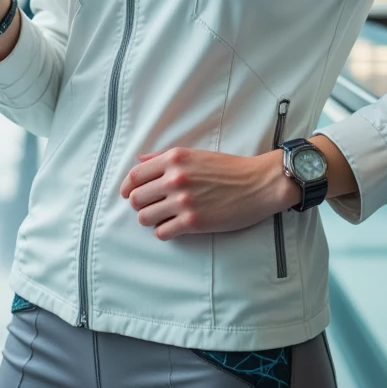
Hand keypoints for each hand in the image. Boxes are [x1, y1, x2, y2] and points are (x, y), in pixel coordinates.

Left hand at [120, 147, 296, 240]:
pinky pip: (162, 232)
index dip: (128, 188)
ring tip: (163, 218)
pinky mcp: (193, 222)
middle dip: (140, 205)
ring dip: (150, 220)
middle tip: (151, 207)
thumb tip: (140, 161)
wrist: (259, 183)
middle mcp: (176, 178)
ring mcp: (184, 201)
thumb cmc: (229, 169)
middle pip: (136, 198)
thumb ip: (165, 158)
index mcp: (175, 159)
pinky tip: (175, 227)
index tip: (129, 194)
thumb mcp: (195, 154)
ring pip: (145, 217)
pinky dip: (164, 231)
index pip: (135, 175)